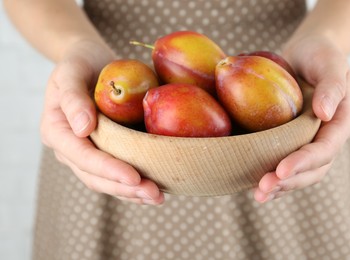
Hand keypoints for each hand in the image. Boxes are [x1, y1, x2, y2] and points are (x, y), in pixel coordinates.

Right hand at [40, 40, 163, 204]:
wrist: (89, 61)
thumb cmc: (79, 63)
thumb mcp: (71, 72)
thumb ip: (73, 98)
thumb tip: (83, 129)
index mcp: (56, 130)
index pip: (82, 156)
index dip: (107, 169)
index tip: (134, 177)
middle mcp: (70, 147)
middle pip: (95, 176)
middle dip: (124, 188)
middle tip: (154, 194)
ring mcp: (86, 152)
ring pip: (106, 181)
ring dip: (131, 193)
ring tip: (158, 197)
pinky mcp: (104, 151)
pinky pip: (116, 173)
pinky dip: (133, 184)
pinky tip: (153, 189)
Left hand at [254, 35, 349, 202]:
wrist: (306, 55)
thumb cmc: (320, 56)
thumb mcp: (330, 63)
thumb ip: (331, 87)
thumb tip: (325, 113)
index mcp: (340, 123)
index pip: (324, 150)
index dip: (304, 162)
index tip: (281, 170)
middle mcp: (325, 138)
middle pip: (312, 170)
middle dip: (288, 182)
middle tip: (263, 188)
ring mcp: (307, 142)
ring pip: (298, 174)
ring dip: (279, 187)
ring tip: (258, 194)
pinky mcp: (290, 141)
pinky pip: (283, 164)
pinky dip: (272, 176)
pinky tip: (253, 185)